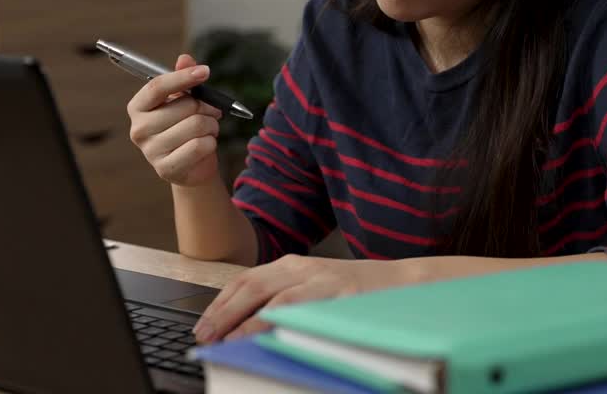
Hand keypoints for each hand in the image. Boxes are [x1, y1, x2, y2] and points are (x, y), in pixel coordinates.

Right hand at [127, 53, 224, 186]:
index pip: (157, 86)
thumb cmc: (186, 127)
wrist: (192, 166)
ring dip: (211, 125)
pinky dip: (211, 142)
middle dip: (207, 107)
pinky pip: (199, 146)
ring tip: (209, 129)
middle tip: (212, 112)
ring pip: (196, 125)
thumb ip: (183, 78)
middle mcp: (138, 129)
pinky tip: (206, 145)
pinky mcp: (165, 169)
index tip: (205, 71)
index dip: (183, 77)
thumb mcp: (184, 100)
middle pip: (184, 106)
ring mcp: (150, 151)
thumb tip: (184, 59)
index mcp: (138, 107)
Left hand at [192, 254, 414, 343]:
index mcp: (293, 264)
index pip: (245, 279)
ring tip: (228, 342)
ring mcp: (324, 281)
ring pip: (276, 298)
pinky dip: (284, 325)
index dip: (220, 302)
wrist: (404, 284)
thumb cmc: (353, 292)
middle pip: (253, 285)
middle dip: (224, 312)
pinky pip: (307, 311)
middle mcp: (305, 268)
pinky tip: (269, 338)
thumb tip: (240, 328)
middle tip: (204, 335)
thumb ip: (282, 299)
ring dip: (248, 322)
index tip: (202, 324)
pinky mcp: (342, 297)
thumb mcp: (313, 288)